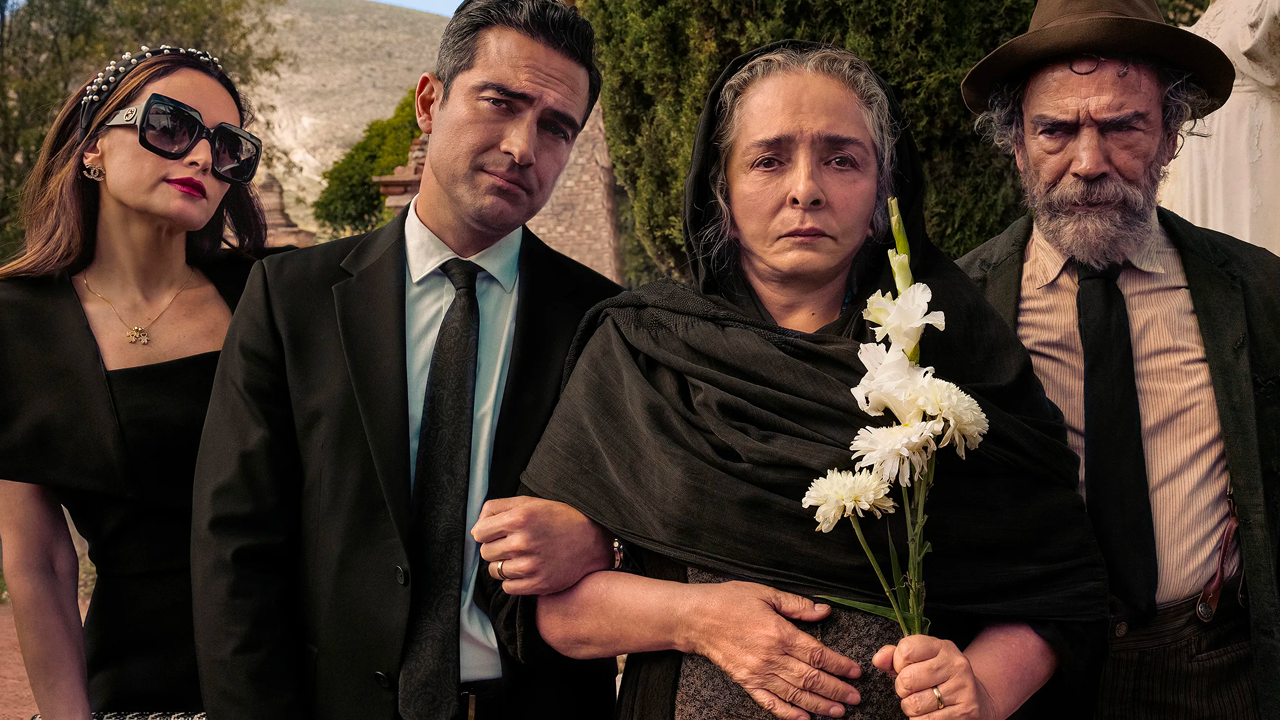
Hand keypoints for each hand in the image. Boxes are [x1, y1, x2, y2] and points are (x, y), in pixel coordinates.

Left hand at [472, 496, 612, 594]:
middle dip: (495, 548)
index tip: (496, 532)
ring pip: (494, 571)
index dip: (485, 532)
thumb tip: (476, 525)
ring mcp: (530, 565)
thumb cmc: (559, 518)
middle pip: (485, 552)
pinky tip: (527, 569)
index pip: (479, 532)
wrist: (592, 540)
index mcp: (519, 518)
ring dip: (503, 565)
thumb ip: (498, 507)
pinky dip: (513, 580)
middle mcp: (523, 542)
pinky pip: (508, 587)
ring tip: (520, 557)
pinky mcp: (538, 584)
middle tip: (512, 544)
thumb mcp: (530, 502)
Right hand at [681, 581, 862, 719]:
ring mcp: (758, 673)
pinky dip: (788, 713)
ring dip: (819, 704)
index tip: (854, 672)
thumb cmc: (728, 601)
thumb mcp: (765, 593)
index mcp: (779, 633)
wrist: (695, 618)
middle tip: (855, 697)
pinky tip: (803, 718)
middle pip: (810, 678)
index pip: (817, 654)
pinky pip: (770, 702)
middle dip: (836, 689)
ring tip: (838, 711)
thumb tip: (823, 611)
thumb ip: (797, 604)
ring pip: (795, 694)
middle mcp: (771, 657)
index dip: (839, 665)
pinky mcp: (746, 682)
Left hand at [872, 636, 998, 718]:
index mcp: (942, 647)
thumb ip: (895, 656)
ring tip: (922, 702)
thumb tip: (878, 660)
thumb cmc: (940, 677)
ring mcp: (962, 688)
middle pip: (906, 679)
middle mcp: (956, 665)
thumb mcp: (921, 659)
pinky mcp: (965, 712)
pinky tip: (931, 713)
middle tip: (913, 690)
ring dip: (911, 708)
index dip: (898, 663)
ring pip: (914, 704)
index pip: (906, 649)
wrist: (976, 698)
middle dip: (902, 689)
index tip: (905, 668)